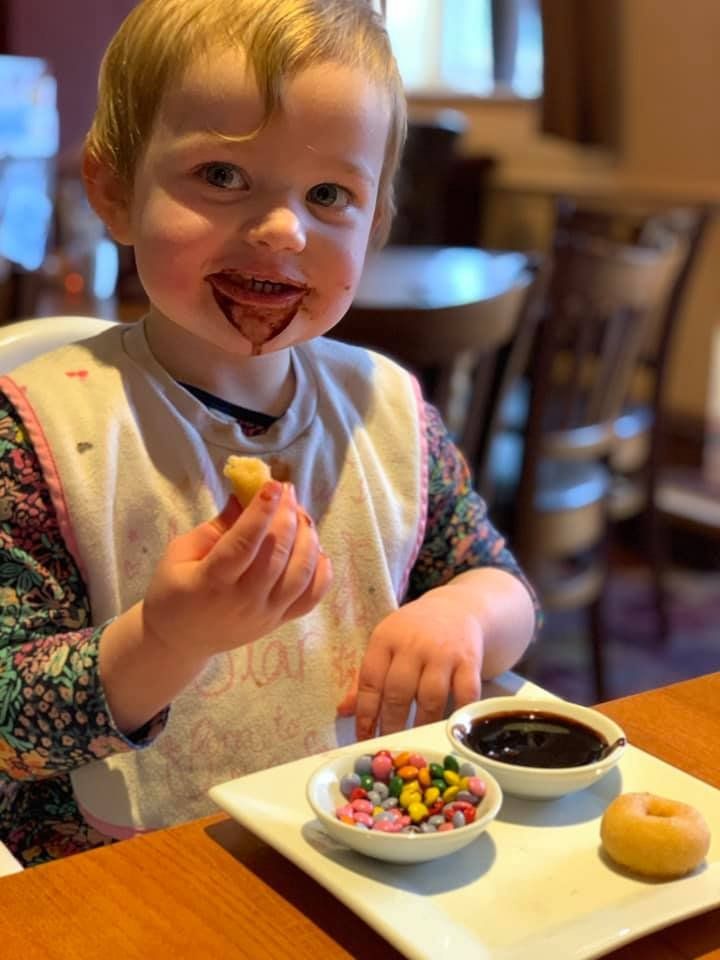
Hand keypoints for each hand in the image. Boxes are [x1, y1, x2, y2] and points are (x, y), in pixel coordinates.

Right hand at [142, 481, 332, 661]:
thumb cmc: (173, 591)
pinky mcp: (280, 622)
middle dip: (287, 517)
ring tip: (300, 515)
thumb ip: (216, 526)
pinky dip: (321, 571)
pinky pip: (312, 597)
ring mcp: (266, 614)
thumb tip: (245, 495)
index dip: (260, 513)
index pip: (243, 545)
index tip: (272, 486)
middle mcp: (242, 601)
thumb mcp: (179, 553)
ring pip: (300, 575)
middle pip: (276, 556)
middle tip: (287, 491)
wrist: (180, 641)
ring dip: (307, 539)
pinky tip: (315, 548)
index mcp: (210, 582)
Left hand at [338, 587, 483, 739]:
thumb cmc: (414, 633)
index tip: (364, 738)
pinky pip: (464, 695)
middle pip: (398, 692)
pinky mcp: (469, 661)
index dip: (365, 713)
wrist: (458, 608)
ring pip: (430, 698)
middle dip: (391, 724)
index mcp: (386, 638)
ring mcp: (443, 652)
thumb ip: (366, 678)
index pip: (370, 680)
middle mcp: (413, 644)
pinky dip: (457, 715)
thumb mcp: (386, 645)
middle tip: (389, 747)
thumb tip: (343, 711)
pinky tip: (448, 730)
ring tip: (415, 743)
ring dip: (421, 725)